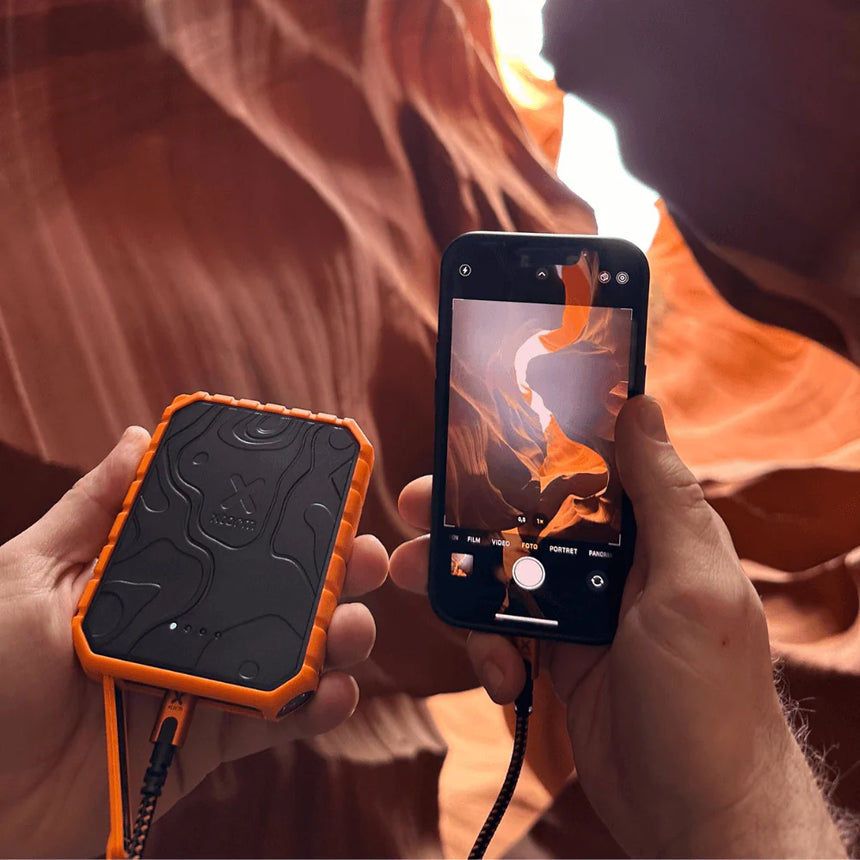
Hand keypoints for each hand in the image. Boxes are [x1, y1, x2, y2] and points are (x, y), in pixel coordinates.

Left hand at [0, 427, 387, 857]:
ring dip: (335, 638)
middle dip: (329, 574)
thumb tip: (139, 438)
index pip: (228, 542)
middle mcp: (186, 625)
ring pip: (289, 654)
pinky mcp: (211, 740)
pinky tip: (334, 691)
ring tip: (353, 627)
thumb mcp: (27, 575)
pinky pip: (276, 722)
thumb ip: (92, 511)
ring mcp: (203, 682)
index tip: (323, 495)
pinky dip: (314, 709)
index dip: (277, 520)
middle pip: (273, 594)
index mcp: (149, 581)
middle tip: (365, 557)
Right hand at [390, 396, 846, 857]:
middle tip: (418, 510)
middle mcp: (615, 567)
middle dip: (469, 515)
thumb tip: (642, 406)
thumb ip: (664, 498)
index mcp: (652, 536)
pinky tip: (500, 674)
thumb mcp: (694, 587)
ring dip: (462, 581)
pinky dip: (486, 647)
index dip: (527, 449)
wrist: (695, 817)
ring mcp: (582, 613)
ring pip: (505, 575)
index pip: (583, 469)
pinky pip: (502, 632)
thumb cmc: (710, 702)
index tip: (473, 435)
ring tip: (424, 584)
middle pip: (528, 519)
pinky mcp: (558, 658)